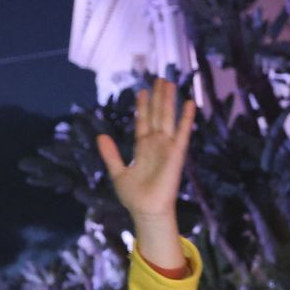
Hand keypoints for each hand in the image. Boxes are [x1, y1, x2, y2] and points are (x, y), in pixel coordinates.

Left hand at [96, 77, 195, 223]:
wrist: (146, 210)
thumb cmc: (133, 196)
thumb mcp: (117, 172)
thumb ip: (110, 154)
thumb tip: (100, 136)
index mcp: (142, 148)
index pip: (143, 121)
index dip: (143, 106)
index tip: (143, 90)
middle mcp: (155, 144)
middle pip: (156, 115)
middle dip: (158, 97)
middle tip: (160, 78)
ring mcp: (166, 147)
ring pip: (167, 118)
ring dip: (168, 100)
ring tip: (170, 82)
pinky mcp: (176, 154)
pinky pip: (182, 133)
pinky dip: (186, 118)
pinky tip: (189, 103)